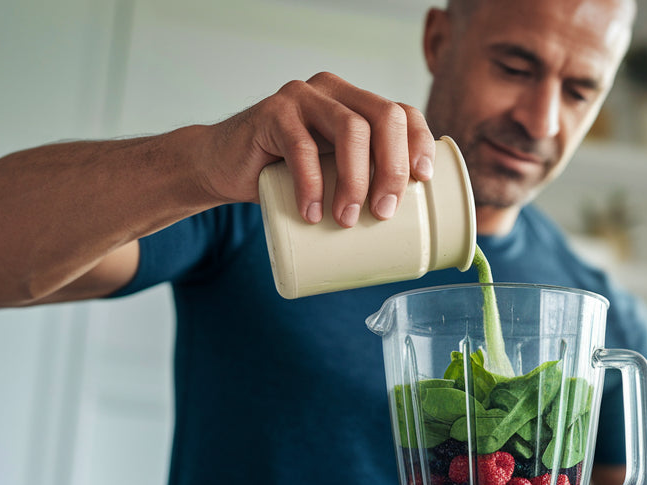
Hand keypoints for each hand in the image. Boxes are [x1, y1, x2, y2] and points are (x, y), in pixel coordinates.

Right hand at [196, 71, 436, 226]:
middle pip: (384, 118)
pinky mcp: (271, 112)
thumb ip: (359, 181)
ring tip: (347, 219)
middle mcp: (334, 91)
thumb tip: (408, 230)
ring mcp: (303, 97)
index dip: (419, 142)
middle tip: (384, 212)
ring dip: (356, 179)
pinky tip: (311, 212)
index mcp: (356, 102)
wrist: (223, 167)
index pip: (402, 112)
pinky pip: (300, 145)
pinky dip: (311, 183)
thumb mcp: (330, 174)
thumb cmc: (286, 176)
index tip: (423, 181)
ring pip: (350, 128)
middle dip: (392, 167)